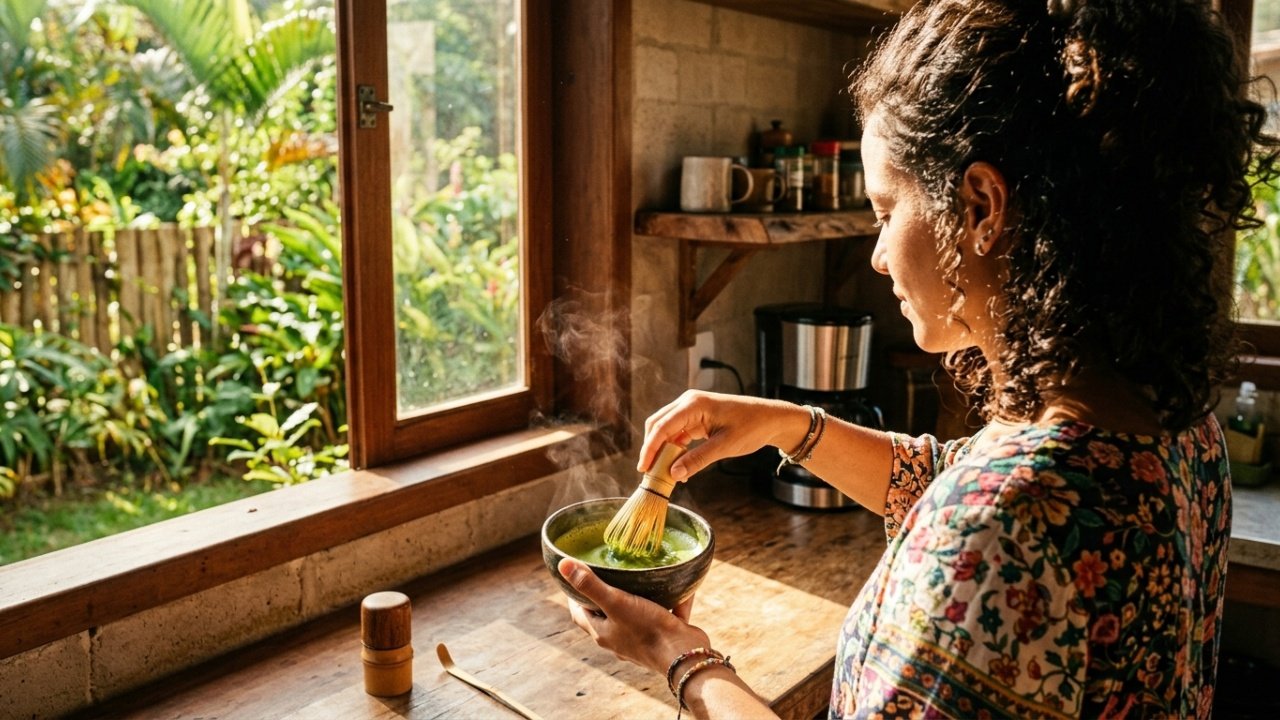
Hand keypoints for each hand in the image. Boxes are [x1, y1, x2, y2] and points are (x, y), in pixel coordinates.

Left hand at [558, 557, 708, 674]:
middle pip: (604, 614)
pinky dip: (665, 602)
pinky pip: (660, 615)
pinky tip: (672, 587)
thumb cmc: (647, 630)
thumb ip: (591, 585)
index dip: (574, 595)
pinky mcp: (662, 637)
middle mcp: (618, 639)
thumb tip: (562, 566)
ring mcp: (640, 640)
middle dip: (604, 593)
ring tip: (638, 575)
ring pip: (632, 615)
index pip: (579, 613)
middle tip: (607, 570)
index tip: (575, 575)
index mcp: (602, 633)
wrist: (684, 655)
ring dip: (635, 597)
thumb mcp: (616, 602)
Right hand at [637, 391, 806, 480]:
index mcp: (693, 404)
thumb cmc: (751, 427)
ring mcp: (691, 409)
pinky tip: (678, 467)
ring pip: (665, 430)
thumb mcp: (725, 446)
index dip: (649, 448)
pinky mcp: (696, 418)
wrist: (771, 419)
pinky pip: (677, 433)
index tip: (643, 468)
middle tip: (649, 474)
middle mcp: (688, 403)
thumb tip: (673, 474)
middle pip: (657, 425)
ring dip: (662, 450)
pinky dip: (674, 449)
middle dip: (651, 449)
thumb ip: (698, 460)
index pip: (661, 427)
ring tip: (662, 473)